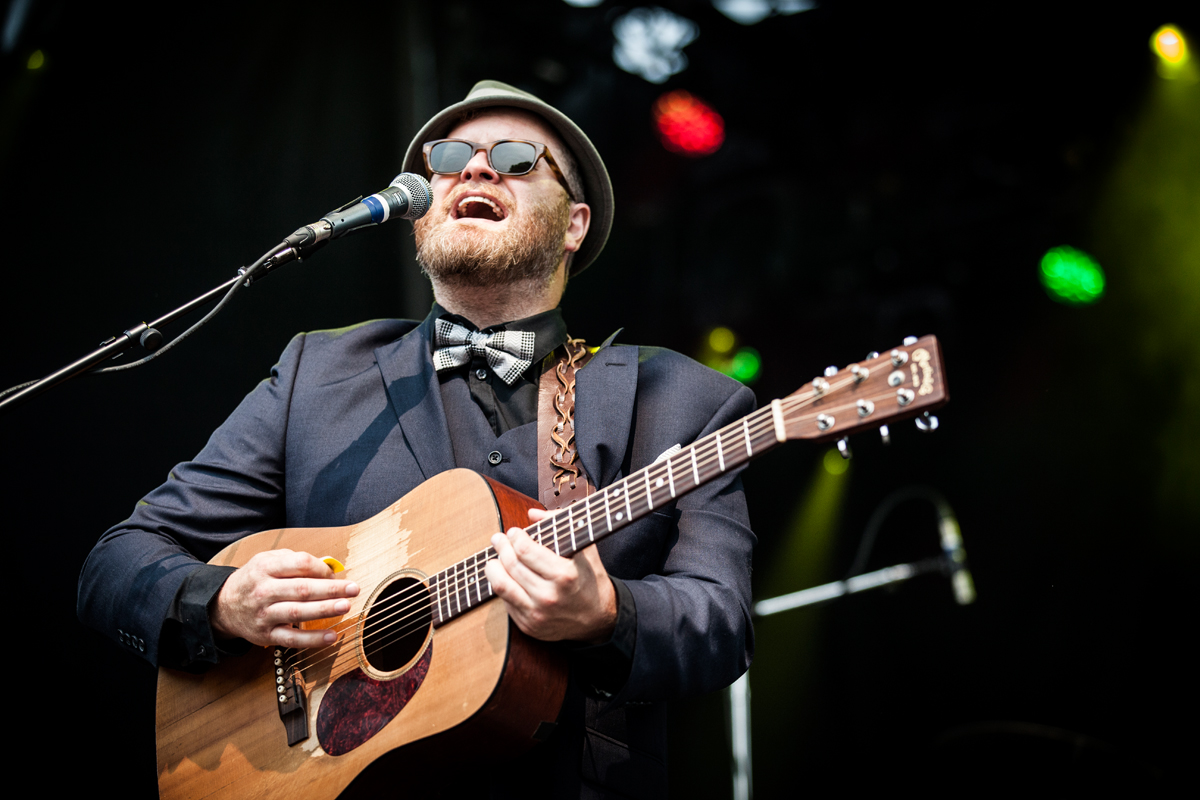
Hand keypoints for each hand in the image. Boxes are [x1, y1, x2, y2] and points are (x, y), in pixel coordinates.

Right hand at [211, 549, 359, 647]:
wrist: (223, 606)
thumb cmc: (254, 580)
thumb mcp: (267, 561)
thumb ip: (295, 561)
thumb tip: (328, 568)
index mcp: (266, 568)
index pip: (300, 564)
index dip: (321, 568)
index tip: (337, 573)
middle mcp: (264, 591)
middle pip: (302, 589)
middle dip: (331, 589)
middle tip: (353, 589)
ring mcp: (264, 614)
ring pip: (298, 613)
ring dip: (324, 610)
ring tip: (345, 607)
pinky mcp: (266, 635)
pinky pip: (292, 639)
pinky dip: (312, 640)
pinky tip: (331, 636)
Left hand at [485, 508, 617, 642]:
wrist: (597, 620)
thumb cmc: (590, 579)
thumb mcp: (585, 549)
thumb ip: (561, 524)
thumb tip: (532, 513)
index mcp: (564, 576)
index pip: (525, 550)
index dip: (515, 537)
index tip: (514, 532)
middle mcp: (549, 597)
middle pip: (511, 564)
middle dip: (501, 547)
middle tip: (498, 539)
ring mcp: (537, 614)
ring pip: (500, 584)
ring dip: (493, 567)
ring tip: (494, 558)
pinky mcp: (528, 626)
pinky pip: (505, 601)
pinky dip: (502, 586)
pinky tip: (505, 576)